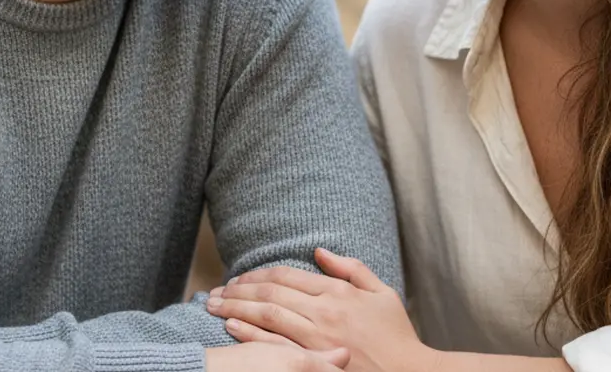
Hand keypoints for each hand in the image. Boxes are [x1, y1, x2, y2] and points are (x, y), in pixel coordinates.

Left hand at [207, 248, 436, 371]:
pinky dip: (250, 333)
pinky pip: (275, 344)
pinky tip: (231, 326)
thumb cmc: (397, 334)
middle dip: (239, 288)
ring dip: (236, 306)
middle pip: (271, 292)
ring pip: (268, 315)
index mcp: (337, 293)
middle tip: (215, 289)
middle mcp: (323, 312)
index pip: (288, 275)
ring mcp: (316, 338)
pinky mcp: (313, 360)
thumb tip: (319, 251)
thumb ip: (351, 269)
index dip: (259, 273)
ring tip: (213, 304)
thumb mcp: (382, 292)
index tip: (238, 276)